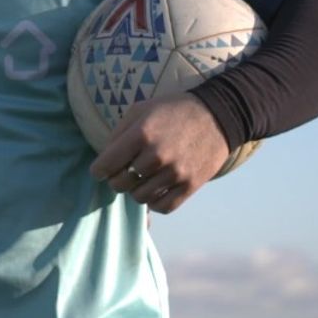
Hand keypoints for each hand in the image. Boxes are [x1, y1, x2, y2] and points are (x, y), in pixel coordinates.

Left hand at [88, 94, 229, 213]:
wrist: (218, 115)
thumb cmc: (173, 111)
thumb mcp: (140, 110)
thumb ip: (118, 134)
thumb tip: (103, 160)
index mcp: (141, 134)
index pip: (105, 165)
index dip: (99, 170)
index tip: (101, 170)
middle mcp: (157, 156)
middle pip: (120, 184)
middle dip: (117, 179)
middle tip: (125, 172)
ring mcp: (175, 173)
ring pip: (139, 197)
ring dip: (136, 190)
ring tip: (142, 178)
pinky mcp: (191, 186)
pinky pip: (162, 207)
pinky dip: (154, 202)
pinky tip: (156, 189)